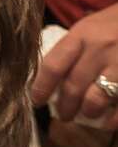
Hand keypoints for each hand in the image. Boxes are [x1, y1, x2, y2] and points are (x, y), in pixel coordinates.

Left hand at [31, 3, 117, 126]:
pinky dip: (113, 120)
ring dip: (87, 112)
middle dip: (64, 107)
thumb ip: (74, 46)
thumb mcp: (93, 24)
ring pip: (95, 100)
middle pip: (72, 87)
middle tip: (63, 114)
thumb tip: (50, 76)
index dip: (41, 88)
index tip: (36, 100)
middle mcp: (100, 49)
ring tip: (86, 114)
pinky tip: (109, 122)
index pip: (53, 66)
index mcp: (83, 34)